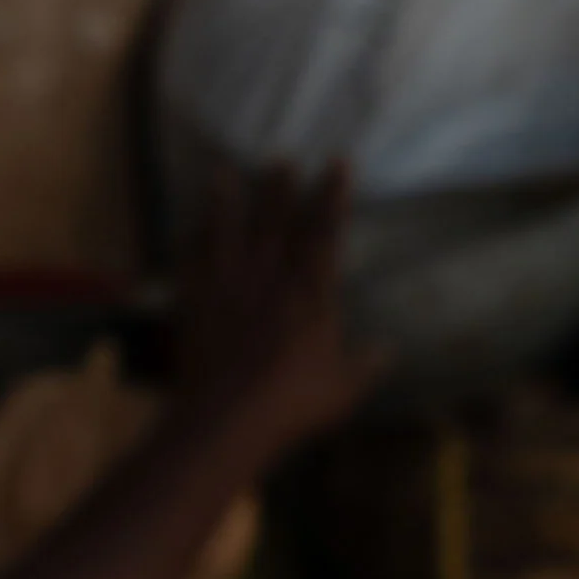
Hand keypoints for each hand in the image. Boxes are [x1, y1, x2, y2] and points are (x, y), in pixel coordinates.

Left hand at [169, 163, 371, 456]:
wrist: (227, 419)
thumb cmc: (293, 405)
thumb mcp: (343, 389)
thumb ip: (365, 366)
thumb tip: (387, 352)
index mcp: (309, 295)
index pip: (324, 232)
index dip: (332, 195)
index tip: (338, 164)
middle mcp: (268, 281)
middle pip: (274, 221)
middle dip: (280, 188)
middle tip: (281, 159)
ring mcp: (226, 289)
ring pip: (227, 232)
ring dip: (227, 201)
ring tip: (224, 173)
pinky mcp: (194, 305)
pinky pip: (192, 261)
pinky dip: (193, 239)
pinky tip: (191, 227)